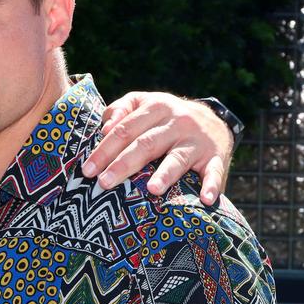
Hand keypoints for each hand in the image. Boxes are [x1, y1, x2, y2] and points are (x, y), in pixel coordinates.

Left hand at [81, 91, 233, 204]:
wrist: (215, 120)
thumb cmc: (167, 117)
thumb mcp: (145, 103)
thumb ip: (121, 110)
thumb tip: (103, 129)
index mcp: (156, 107)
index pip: (124, 129)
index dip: (104, 149)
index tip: (88, 170)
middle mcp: (177, 122)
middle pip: (146, 144)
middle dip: (123, 164)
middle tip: (105, 183)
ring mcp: (197, 141)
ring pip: (178, 158)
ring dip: (166, 174)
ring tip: (152, 189)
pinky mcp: (216, 157)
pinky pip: (214, 172)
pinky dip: (211, 185)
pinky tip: (205, 199)